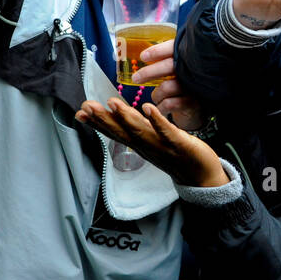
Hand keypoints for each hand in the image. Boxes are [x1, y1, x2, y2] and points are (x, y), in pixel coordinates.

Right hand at [75, 97, 228, 187]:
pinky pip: (167, 132)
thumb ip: (135, 127)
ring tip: (112, 103)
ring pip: (140, 132)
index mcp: (139, 145)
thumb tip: (117, 113)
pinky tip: (147, 107)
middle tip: (87, 106)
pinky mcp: (180, 145)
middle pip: (122, 132)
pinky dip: (156, 120)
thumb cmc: (176, 155)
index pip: (115, 133)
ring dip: (126, 117)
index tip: (79, 112)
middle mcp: (147, 147)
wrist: (201, 176)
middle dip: (104, 119)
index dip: (97, 123)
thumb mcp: (151, 140)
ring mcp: (162, 147)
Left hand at [133, 40, 203, 130]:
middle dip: (149, 72)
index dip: (158, 51)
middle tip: (135, 78)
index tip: (143, 56)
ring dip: (156, 94)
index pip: (173, 48)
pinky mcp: (193, 103)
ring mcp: (194, 86)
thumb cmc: (180, 87)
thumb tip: (136, 58)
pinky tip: (161, 107)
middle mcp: (192, 70)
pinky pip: (169, 104)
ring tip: (156, 98)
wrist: (196, 109)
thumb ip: (161, 63)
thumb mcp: (173, 72)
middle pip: (169, 66)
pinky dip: (160, 107)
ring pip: (167, 87)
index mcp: (185, 58)